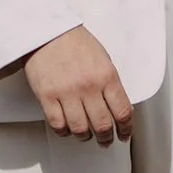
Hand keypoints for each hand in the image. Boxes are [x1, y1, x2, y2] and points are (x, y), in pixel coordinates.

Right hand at [23, 26, 132, 146]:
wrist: (47, 31)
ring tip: (86, 134)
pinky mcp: (47, 97)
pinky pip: (58, 125)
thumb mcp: (103, 58)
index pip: (123, 112)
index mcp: (107, 75)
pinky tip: (67, 127)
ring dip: (85, 136)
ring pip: (81, 130)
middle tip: (105, 141)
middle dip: (106, 138)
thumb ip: (110, 83)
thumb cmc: (74, 42)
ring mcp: (67, 93)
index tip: (124, 134)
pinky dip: (64, 131)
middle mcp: (88, 86)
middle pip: (103, 125)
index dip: (125, 129)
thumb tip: (117, 107)